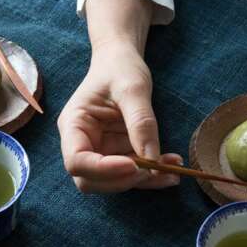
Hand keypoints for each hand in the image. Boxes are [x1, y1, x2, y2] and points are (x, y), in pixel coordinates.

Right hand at [57, 40, 181, 192]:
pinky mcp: (119, 154)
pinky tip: (172, 166)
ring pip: (115, 182)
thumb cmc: (120, 69)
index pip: (77, 161)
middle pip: (92, 180)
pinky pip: (133, 174)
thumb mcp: (133, 89)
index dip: (103, 170)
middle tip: (155, 169)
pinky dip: (152, 175)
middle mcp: (83, 143)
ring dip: (143, 181)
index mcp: (74, 125)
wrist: (123, 64)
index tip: (133, 165)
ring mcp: (101, 151)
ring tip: (172, 171)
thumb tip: (152, 160)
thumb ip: (141, 122)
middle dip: (124, 180)